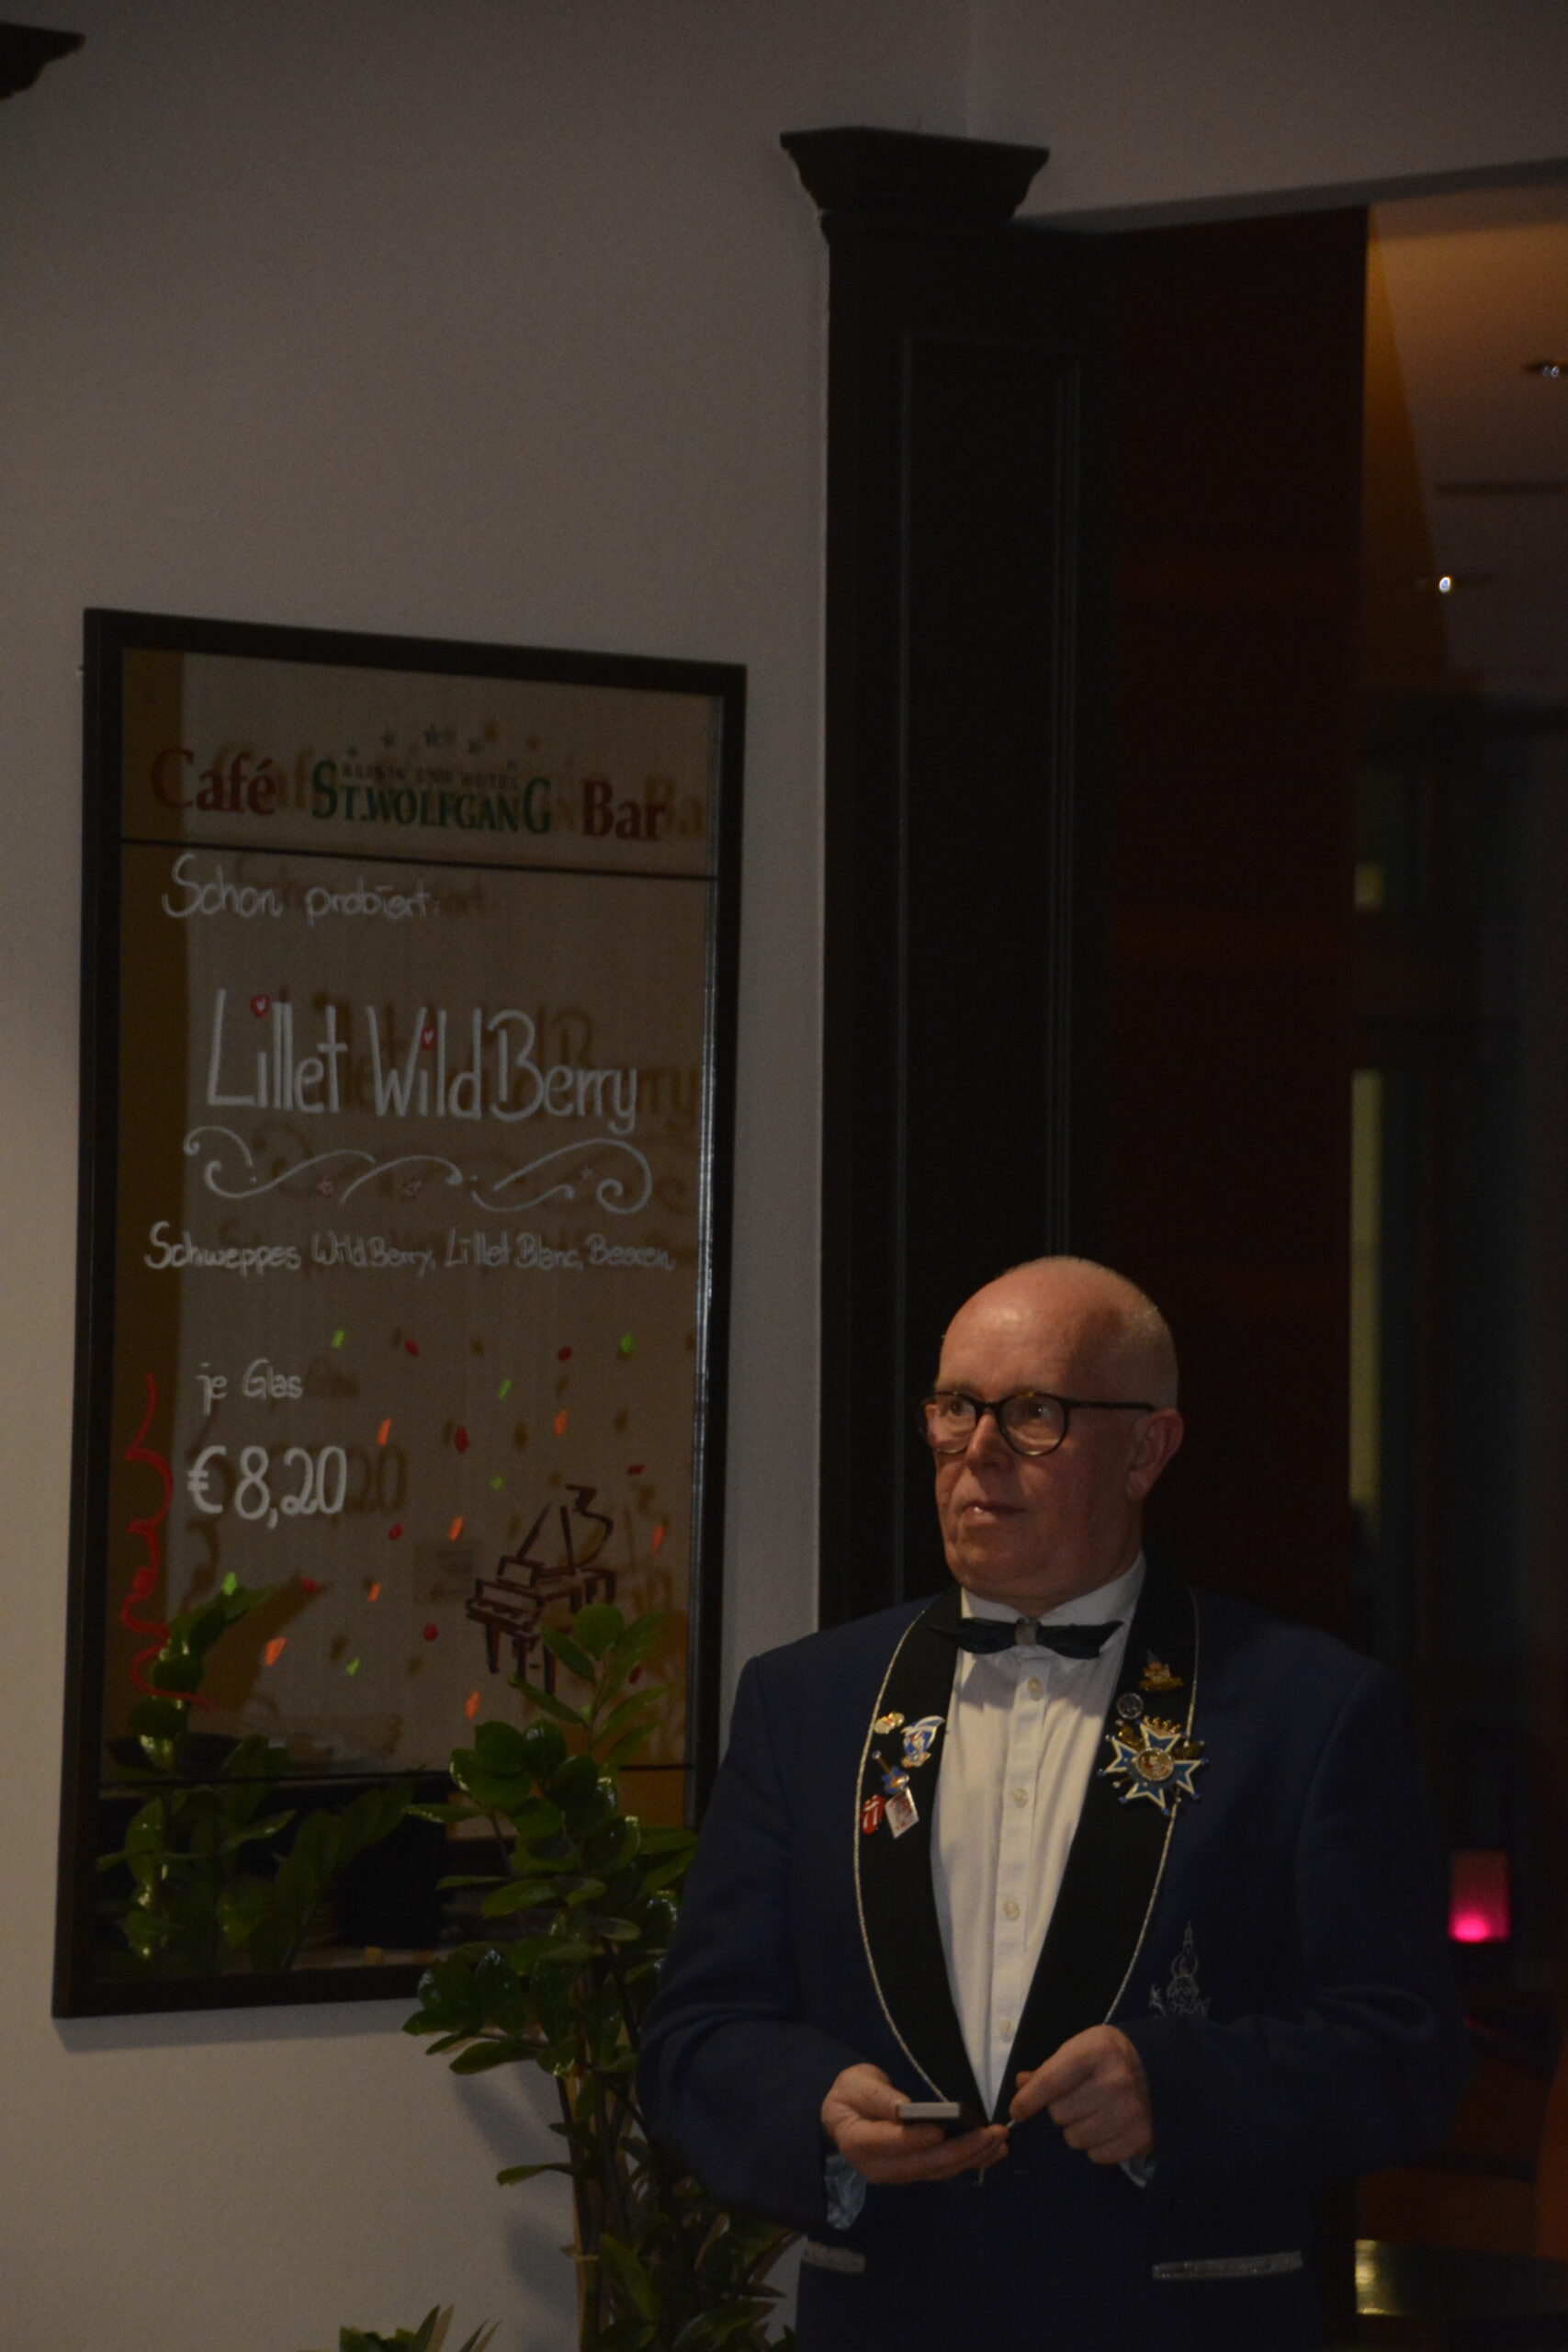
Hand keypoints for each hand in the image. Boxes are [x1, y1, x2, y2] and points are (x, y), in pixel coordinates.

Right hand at [821, 2062, 1008, 2184]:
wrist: (845, 2115)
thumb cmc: (851, 2094)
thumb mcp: (856, 2085)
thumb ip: (877, 2096)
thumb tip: (902, 2108)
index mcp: (860, 2144)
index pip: (893, 2144)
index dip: (917, 2139)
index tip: (942, 2129)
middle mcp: (881, 2168)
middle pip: (924, 2163)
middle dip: (961, 2150)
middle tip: (991, 2133)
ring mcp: (900, 2174)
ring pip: (939, 2171)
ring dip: (972, 2158)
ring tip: (999, 2141)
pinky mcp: (915, 2172)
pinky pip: (944, 2170)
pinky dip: (970, 2163)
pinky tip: (992, 2154)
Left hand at [1010, 2025, 1152, 2163]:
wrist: (1162, 2069)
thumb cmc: (1112, 2055)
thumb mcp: (1082, 2048)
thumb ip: (1051, 2068)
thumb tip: (1021, 2085)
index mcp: (1096, 2052)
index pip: (1050, 2082)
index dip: (1028, 2100)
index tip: (1018, 2111)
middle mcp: (1114, 2083)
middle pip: (1059, 2114)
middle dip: (1060, 2109)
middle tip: (1077, 2099)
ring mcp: (1129, 2113)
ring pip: (1075, 2138)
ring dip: (1077, 2129)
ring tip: (1094, 2113)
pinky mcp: (1139, 2139)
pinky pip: (1096, 2156)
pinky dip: (1096, 2145)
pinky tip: (1108, 2127)